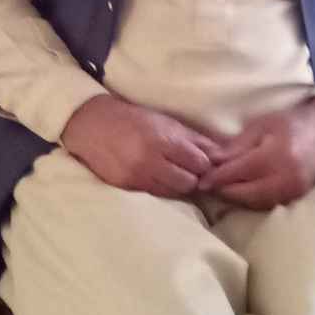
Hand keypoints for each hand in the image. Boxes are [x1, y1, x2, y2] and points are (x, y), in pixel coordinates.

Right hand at [61, 95, 227, 196]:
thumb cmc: (133, 119)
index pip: (199, 163)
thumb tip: (221, 154)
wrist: (93, 126)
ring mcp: (137, 177)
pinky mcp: (127, 188)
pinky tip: (157, 177)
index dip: (203, 163)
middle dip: (192, 176)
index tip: (199, 160)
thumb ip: (193, 139)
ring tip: (171, 172)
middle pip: (189, 182)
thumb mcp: (165, 122)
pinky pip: (156, 195)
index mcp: (163, 139)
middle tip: (186, 168)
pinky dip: (161, 188)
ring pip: (174, 192)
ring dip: (178, 185)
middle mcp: (150, 160)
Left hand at [197, 98, 314, 209]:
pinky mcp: (296, 197)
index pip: (238, 172)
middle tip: (205, 187)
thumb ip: (236, 146)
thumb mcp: (260, 126)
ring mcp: (293, 190)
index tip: (200, 180)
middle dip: (223, 191)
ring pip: (254, 202)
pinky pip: (266, 203)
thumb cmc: (289, 123)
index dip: (216, 177)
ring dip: (235, 198)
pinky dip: (250, 200)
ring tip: (219, 190)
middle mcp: (286, 177)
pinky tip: (239, 192)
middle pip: (245, 192)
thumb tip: (212, 161)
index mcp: (276, 155)